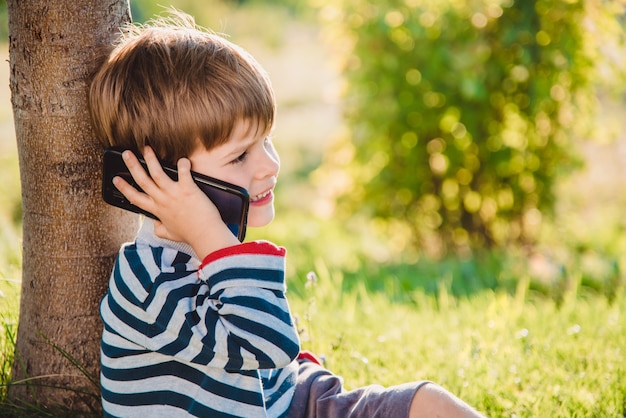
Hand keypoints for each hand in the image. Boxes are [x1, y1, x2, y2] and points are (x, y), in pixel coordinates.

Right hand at [112, 146, 239, 258]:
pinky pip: (183, 172)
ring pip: (157, 173)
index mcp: (157, 210)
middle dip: (132, 165)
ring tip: (146, 148)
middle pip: (142, 180)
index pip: (134, 198)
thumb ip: (159, 229)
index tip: (116, 179)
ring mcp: (174, 194)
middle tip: (126, 154)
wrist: (205, 236)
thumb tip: (155, 225)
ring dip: (150, 159)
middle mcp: (162, 200)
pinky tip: (182, 158)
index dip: (123, 188)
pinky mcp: (188, 190)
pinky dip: (183, 164)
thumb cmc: (190, 235)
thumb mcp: (169, 234)